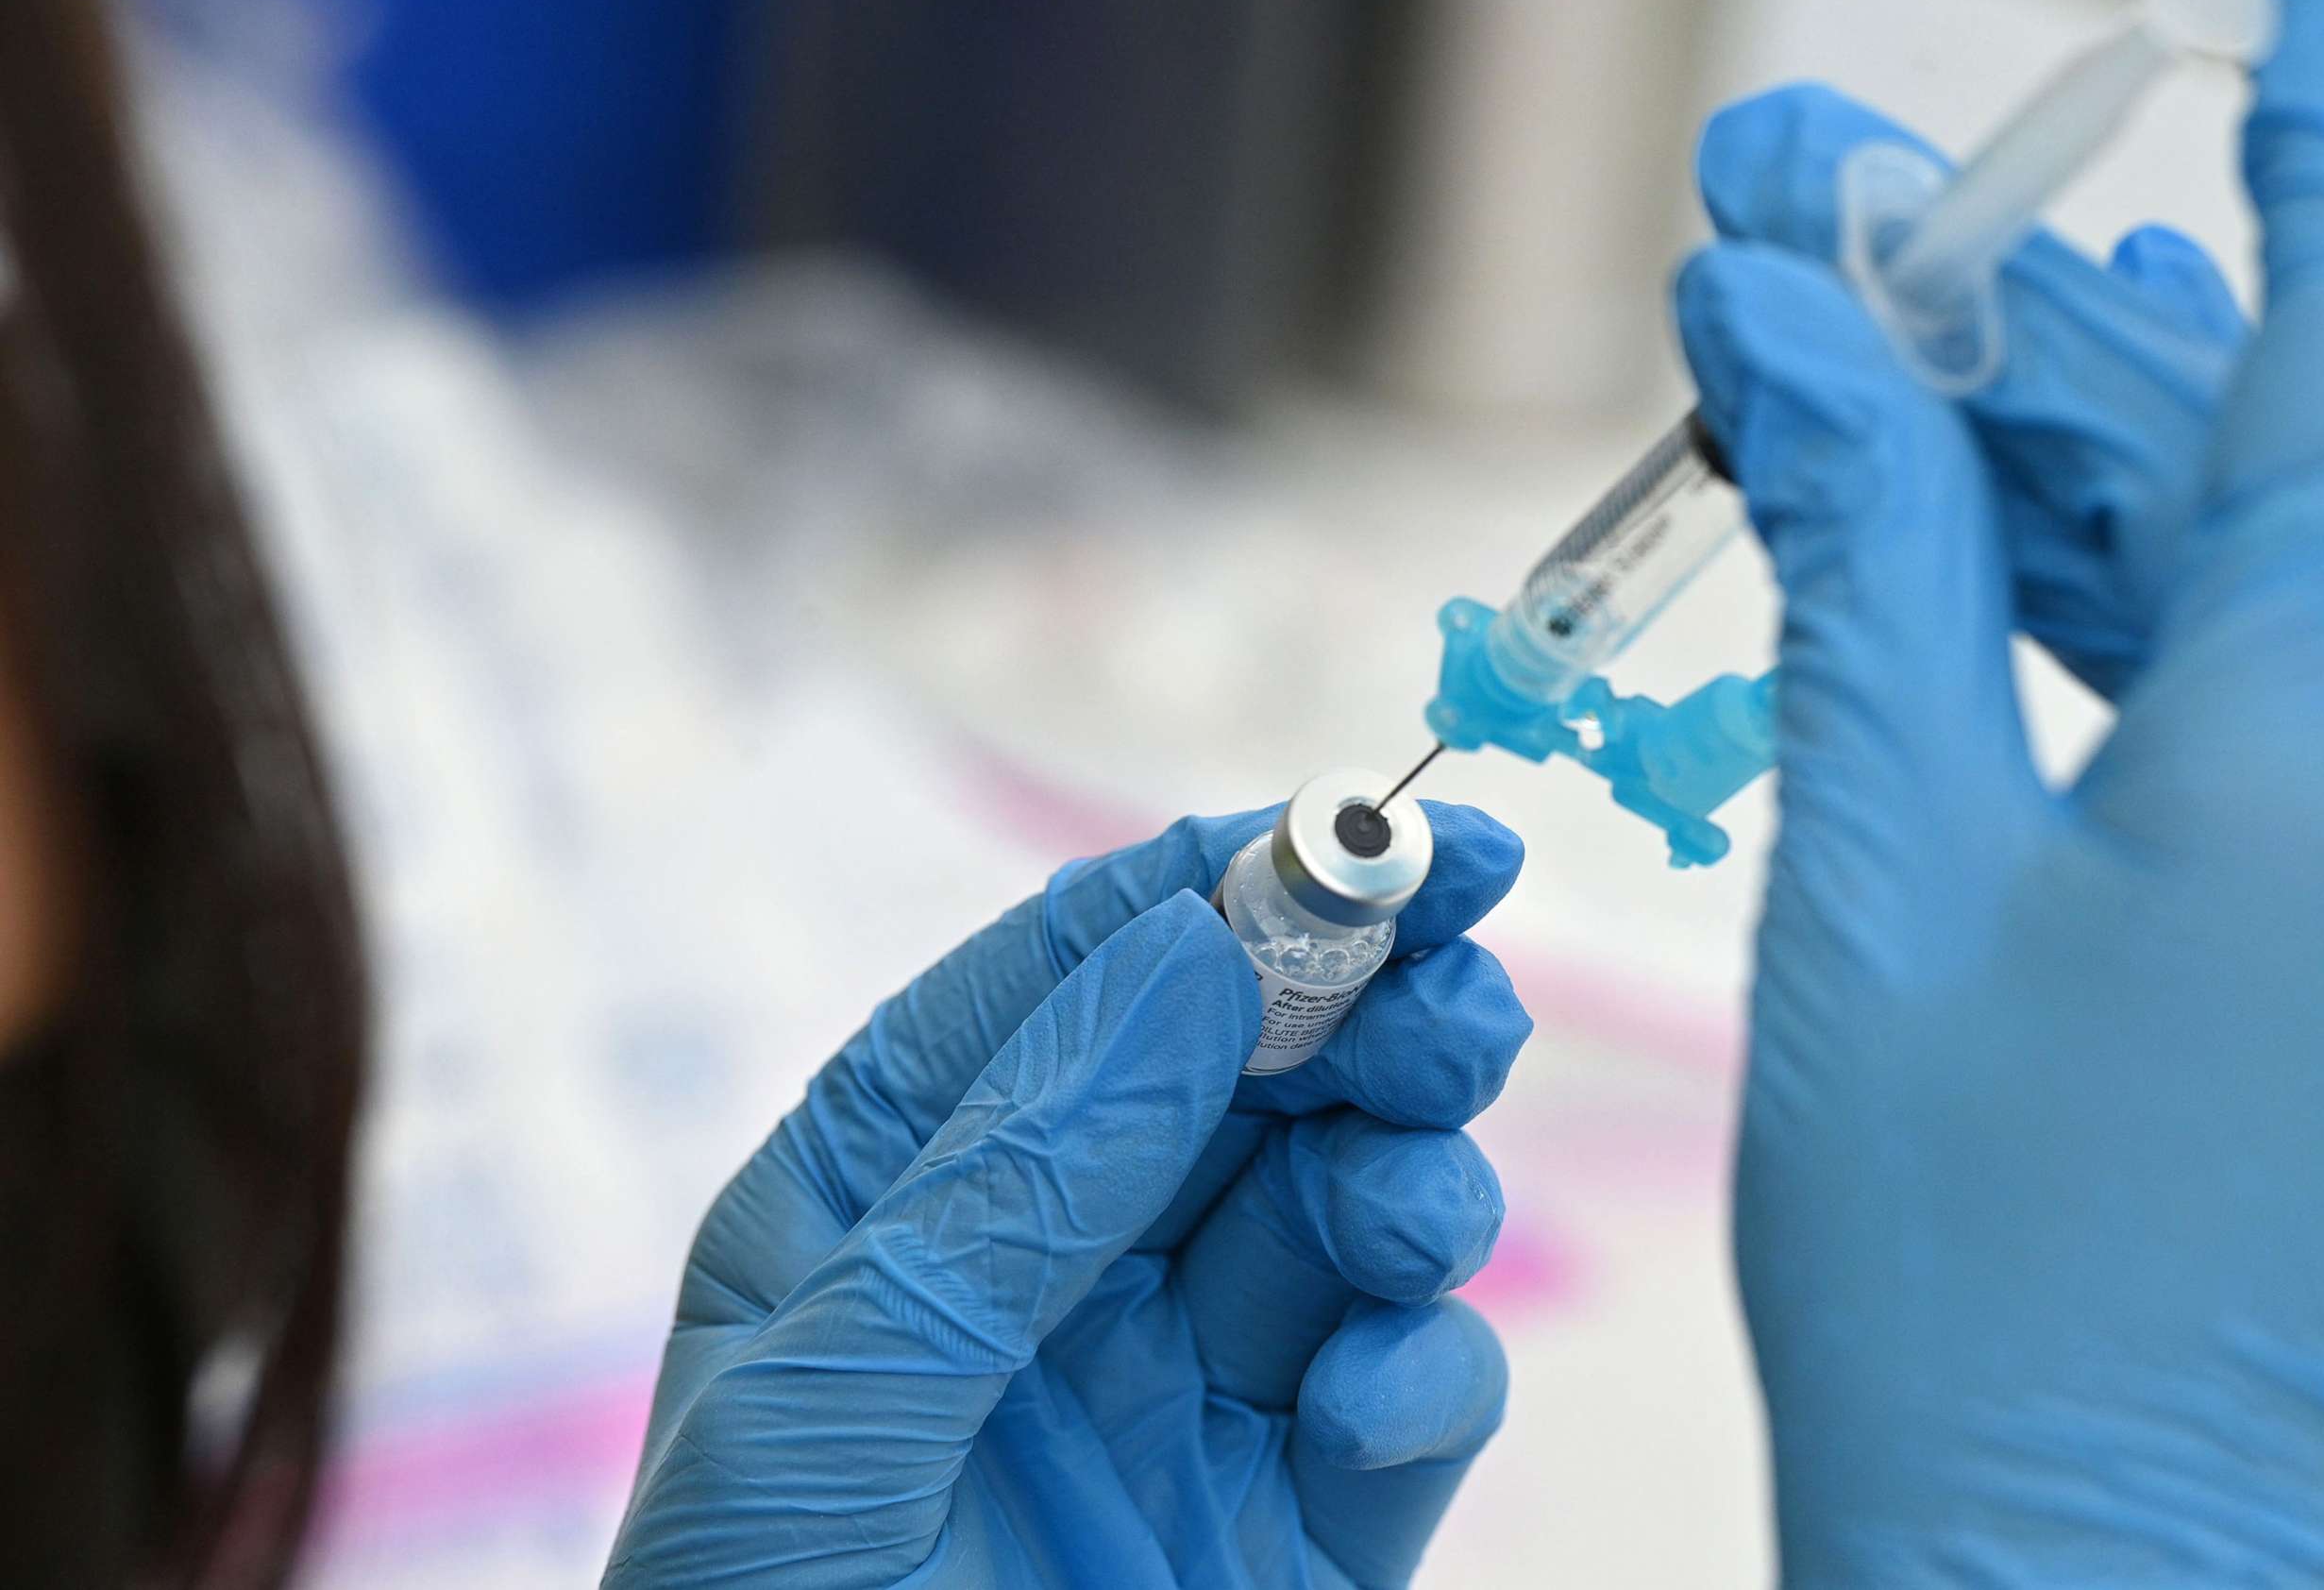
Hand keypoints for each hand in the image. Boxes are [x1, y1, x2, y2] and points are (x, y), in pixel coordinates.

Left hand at [604, 805, 1531, 1587]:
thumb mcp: (835, 1405)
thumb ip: (1016, 1180)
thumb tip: (1193, 959)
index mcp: (891, 1192)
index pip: (1073, 975)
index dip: (1229, 880)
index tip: (1383, 832)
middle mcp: (1043, 1267)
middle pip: (1244, 1073)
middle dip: (1362, 1013)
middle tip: (1460, 989)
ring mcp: (1173, 1394)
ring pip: (1341, 1212)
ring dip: (1409, 1180)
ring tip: (1406, 1213)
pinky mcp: (1284, 1529)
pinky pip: (1394, 1405)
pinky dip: (1417, 1380)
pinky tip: (1371, 1407)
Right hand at [1680, 0, 2323, 1581]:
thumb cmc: (1983, 1286)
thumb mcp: (1883, 892)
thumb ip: (1864, 566)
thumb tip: (1789, 318)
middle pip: (2278, 424)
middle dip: (2033, 295)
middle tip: (1819, 194)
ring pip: (2274, 555)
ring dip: (2069, 432)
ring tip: (1876, 323)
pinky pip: (2289, 690)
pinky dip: (2131, 591)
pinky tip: (2006, 508)